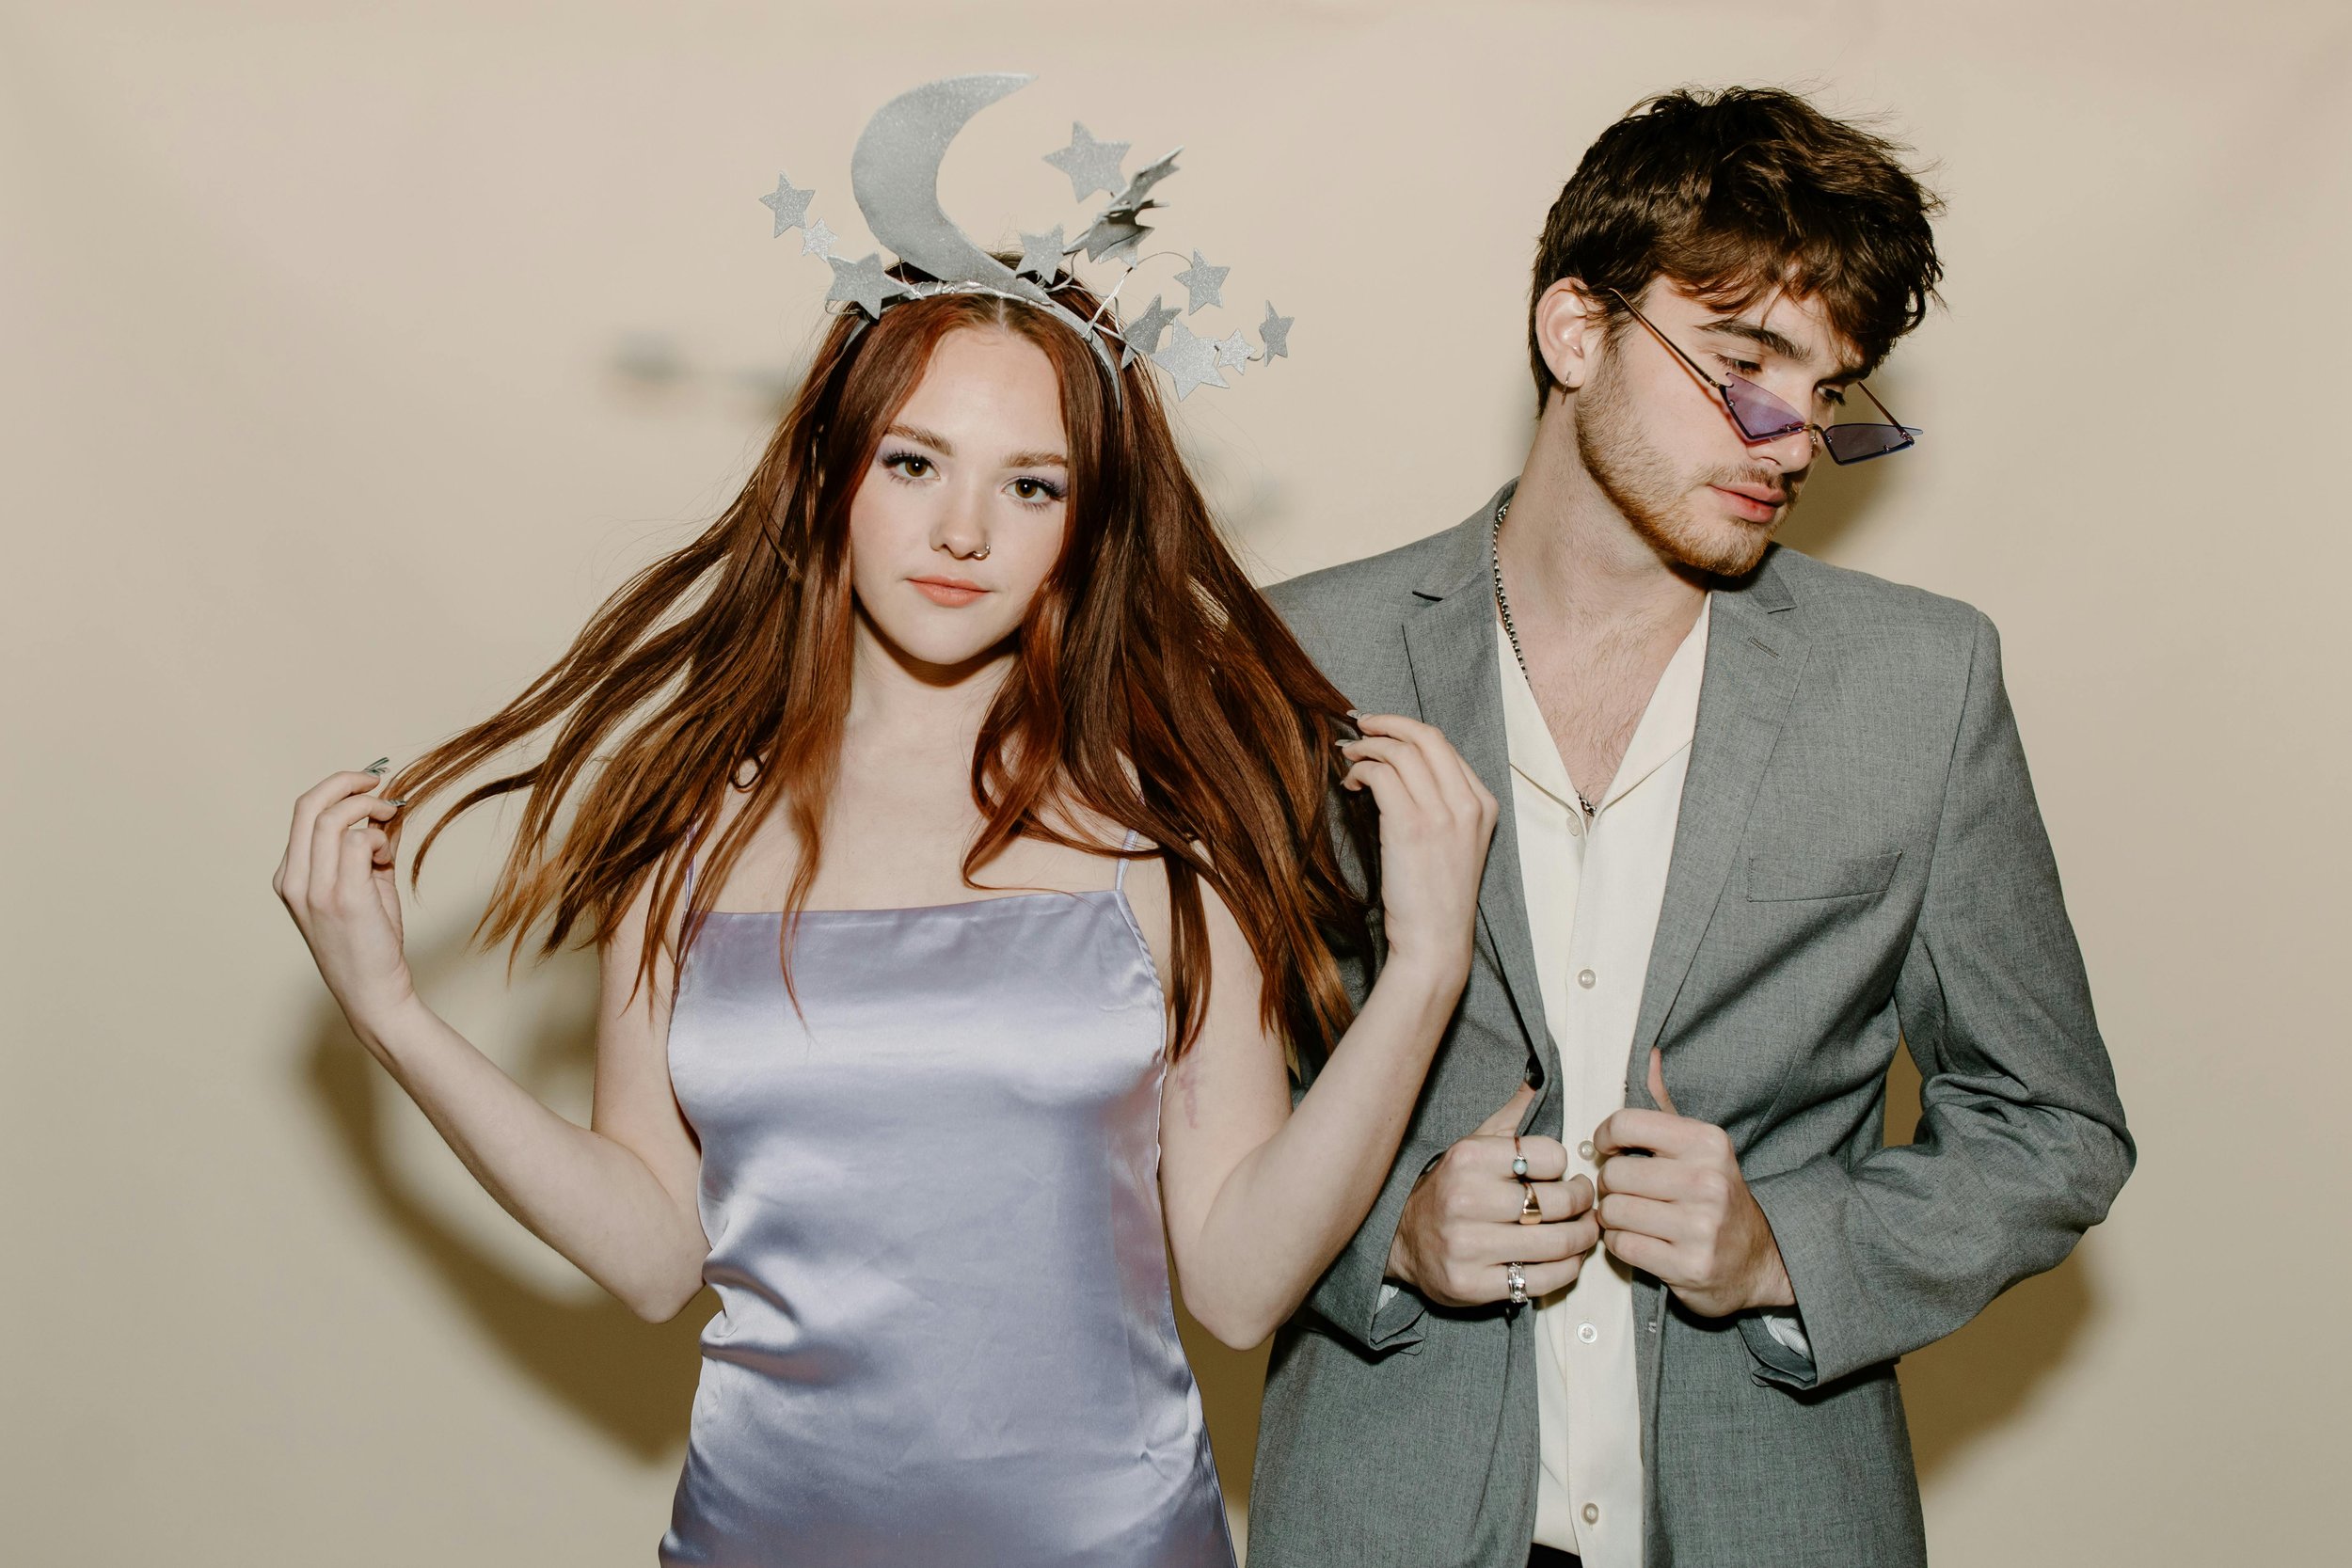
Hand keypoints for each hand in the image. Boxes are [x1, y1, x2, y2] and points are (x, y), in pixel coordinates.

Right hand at [273, 768, 416, 1032]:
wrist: (371, 990)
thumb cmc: (368, 941)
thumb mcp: (363, 886)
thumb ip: (367, 848)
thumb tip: (385, 808)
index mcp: (290, 876)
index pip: (303, 811)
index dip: (337, 787)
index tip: (369, 783)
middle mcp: (294, 880)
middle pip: (310, 805)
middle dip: (348, 783)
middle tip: (380, 783)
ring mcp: (315, 889)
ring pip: (335, 818)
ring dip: (370, 810)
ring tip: (390, 823)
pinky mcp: (342, 897)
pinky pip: (359, 842)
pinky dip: (378, 839)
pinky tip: (386, 859)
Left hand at [1338, 713, 1497, 983]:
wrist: (1436, 941)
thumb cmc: (1436, 898)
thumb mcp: (1454, 844)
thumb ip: (1440, 805)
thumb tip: (1396, 770)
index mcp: (1484, 804)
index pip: (1445, 747)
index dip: (1407, 731)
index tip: (1381, 730)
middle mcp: (1469, 803)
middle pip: (1426, 737)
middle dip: (1388, 724)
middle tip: (1359, 726)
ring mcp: (1444, 814)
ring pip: (1401, 752)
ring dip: (1368, 747)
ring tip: (1349, 757)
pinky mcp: (1413, 827)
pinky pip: (1382, 776)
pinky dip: (1361, 771)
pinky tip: (1350, 784)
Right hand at [1386, 1082, 1599, 1306]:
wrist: (1402, 1238)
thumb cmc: (1450, 1188)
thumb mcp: (1472, 1145)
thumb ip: (1508, 1116)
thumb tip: (1536, 1077)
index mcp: (1468, 1158)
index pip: (1550, 1156)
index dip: (1563, 1165)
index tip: (1560, 1173)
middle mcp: (1466, 1199)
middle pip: (1559, 1201)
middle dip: (1584, 1203)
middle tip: (1586, 1204)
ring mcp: (1468, 1246)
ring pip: (1557, 1243)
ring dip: (1583, 1238)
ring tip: (1585, 1231)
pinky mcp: (1473, 1284)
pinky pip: (1543, 1279)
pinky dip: (1567, 1269)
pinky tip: (1566, 1258)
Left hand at [1591, 1049, 1793, 1317]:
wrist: (1756, 1259)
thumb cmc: (1713, 1194)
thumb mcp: (1698, 1146)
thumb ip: (1665, 1104)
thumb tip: (1648, 1054)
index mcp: (1707, 1142)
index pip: (1626, 1123)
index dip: (1605, 1137)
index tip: (1609, 1148)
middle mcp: (1707, 1181)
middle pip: (1614, 1173)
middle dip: (1610, 1184)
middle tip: (1625, 1191)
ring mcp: (1699, 1226)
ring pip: (1613, 1210)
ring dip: (1612, 1216)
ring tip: (1631, 1216)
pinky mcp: (1689, 1265)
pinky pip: (1621, 1245)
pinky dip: (1619, 1244)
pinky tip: (1639, 1240)